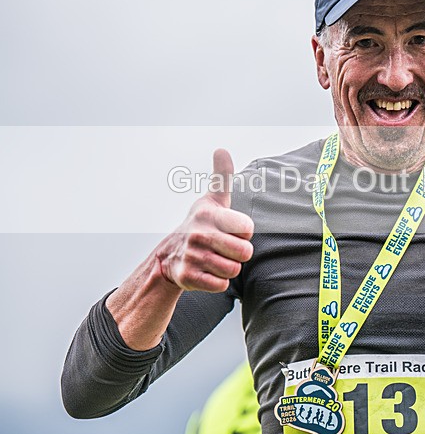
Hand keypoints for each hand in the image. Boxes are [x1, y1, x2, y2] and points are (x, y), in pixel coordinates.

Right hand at [156, 149, 254, 291]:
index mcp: (208, 214)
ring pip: (233, 270)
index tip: (231, 230)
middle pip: (244, 252)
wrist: (169, 255)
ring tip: (215, 259)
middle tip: (225, 248)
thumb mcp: (211, 200)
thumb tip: (221, 148)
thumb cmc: (200, 224)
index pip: (247, 228)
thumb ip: (221, 176)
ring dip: (228, 267)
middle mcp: (198, 234)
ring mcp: (192, 256)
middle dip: (239, 253)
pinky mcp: (188, 277)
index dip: (244, 232)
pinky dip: (218, 281)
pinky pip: (221, 285)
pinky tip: (207, 272)